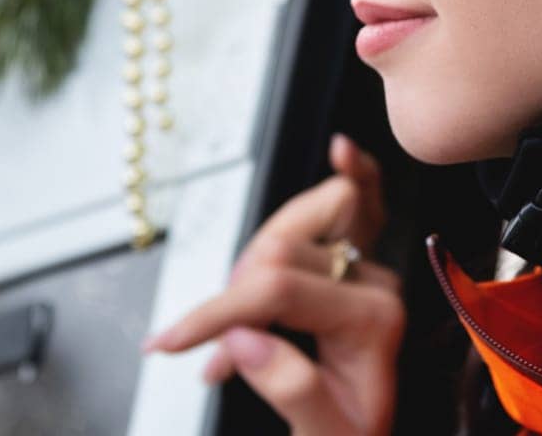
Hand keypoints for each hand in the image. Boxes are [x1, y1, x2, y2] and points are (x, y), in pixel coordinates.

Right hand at [140, 132, 404, 434]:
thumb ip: (293, 389)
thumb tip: (243, 339)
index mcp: (371, 319)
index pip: (278, 289)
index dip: (216, 313)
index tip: (168, 342)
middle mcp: (374, 281)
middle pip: (280, 245)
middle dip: (229, 292)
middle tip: (198, 342)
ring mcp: (366, 265)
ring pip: (291, 223)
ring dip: (248, 263)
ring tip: (227, 323)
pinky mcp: (355, 258)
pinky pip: (358, 202)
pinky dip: (353, 175)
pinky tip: (343, 152)